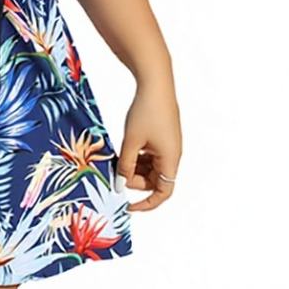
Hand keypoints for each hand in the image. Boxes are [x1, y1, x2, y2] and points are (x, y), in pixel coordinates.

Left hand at [116, 77, 181, 211]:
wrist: (155, 83)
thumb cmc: (146, 111)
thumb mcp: (131, 141)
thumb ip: (126, 165)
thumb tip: (120, 184)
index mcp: (170, 160)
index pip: (163, 193)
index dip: (147, 203)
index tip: (128, 206)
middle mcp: (172, 155)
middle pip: (155, 180)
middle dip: (135, 180)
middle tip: (116, 173)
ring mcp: (168, 144)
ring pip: (151, 166)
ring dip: (135, 167)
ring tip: (117, 160)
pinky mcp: (162, 135)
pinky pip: (151, 154)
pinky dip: (137, 155)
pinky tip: (124, 149)